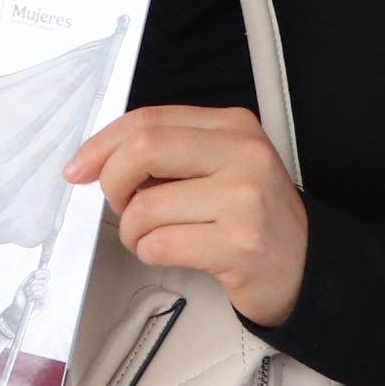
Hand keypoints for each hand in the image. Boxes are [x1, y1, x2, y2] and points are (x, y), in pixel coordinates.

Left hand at [70, 104, 310, 325]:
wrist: (306, 265)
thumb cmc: (250, 216)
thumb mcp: (220, 165)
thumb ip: (169, 153)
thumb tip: (96, 161)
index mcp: (233, 126)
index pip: (149, 120)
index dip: (102, 143)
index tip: (79, 168)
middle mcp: (243, 155)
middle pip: (144, 149)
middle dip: (112, 182)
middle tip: (119, 205)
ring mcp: (244, 199)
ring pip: (146, 206)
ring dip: (132, 230)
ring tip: (154, 236)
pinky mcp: (240, 244)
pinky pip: (160, 244)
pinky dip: (149, 252)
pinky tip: (172, 252)